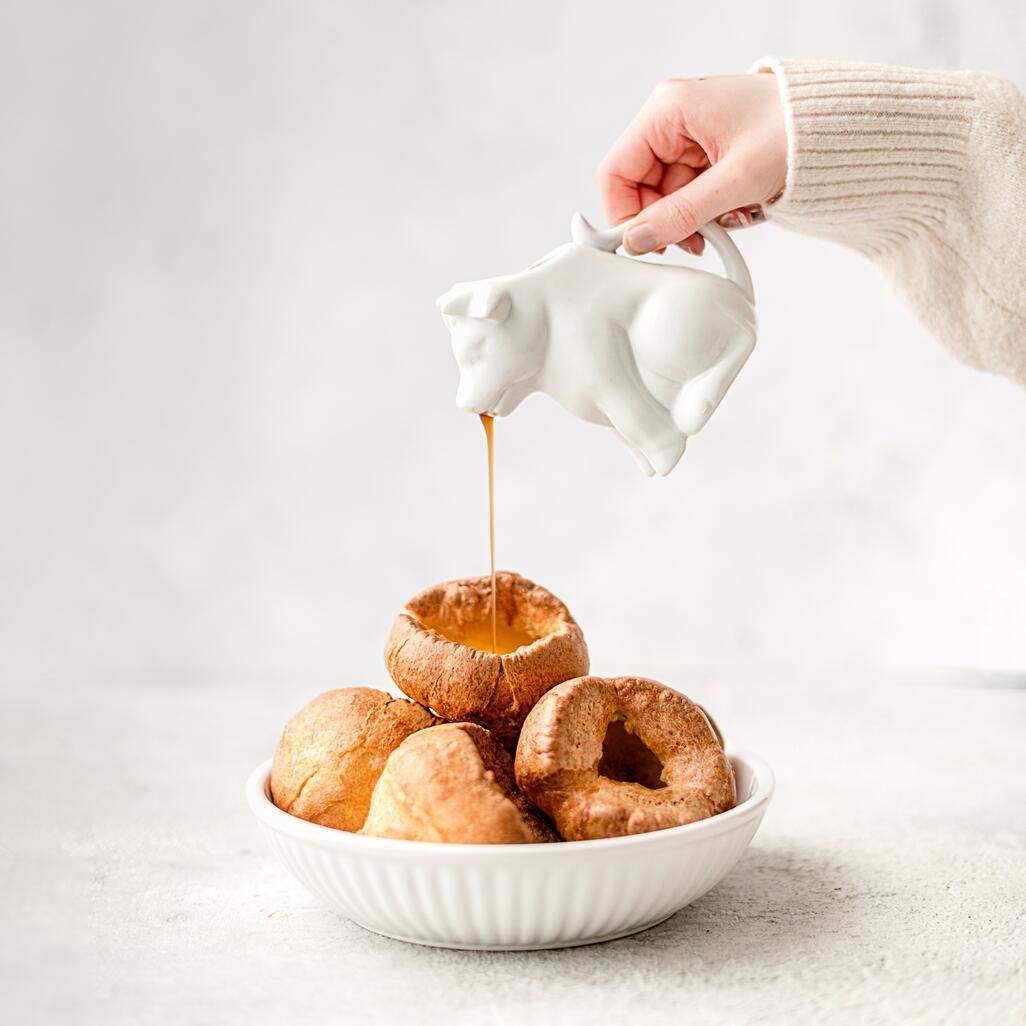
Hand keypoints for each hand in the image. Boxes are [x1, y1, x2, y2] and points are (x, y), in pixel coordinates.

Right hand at [596, 73, 785, 255]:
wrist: (842, 126)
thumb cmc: (796, 132)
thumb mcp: (734, 181)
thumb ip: (681, 214)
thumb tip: (638, 239)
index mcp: (669, 110)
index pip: (616, 171)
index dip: (622, 213)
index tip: (637, 245)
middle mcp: (673, 119)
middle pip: (640, 186)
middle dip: (662, 220)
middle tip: (691, 242)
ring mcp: (690, 135)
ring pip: (665, 194)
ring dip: (687, 219)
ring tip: (719, 229)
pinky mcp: (708, 151)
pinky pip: (689, 191)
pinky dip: (704, 211)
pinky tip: (728, 215)